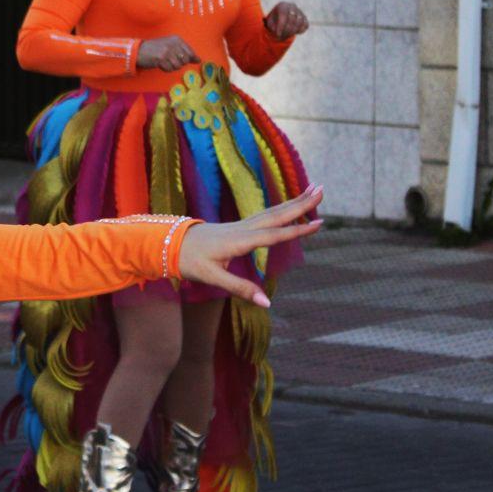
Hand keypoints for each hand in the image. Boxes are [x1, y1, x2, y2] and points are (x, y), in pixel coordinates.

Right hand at [136, 34, 198, 70]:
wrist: (139, 50)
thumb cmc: (156, 49)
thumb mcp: (171, 46)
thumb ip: (185, 52)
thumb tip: (199, 60)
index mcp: (177, 39)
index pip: (190, 52)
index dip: (191, 58)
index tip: (192, 61)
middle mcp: (173, 44)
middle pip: (185, 60)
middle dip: (179, 63)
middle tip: (170, 61)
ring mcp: (167, 51)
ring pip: (178, 66)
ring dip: (172, 67)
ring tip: (165, 62)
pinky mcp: (161, 59)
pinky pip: (169, 69)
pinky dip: (166, 69)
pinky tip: (160, 64)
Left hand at [177, 185, 324, 302]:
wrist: (169, 243)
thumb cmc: (189, 261)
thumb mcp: (212, 278)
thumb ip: (241, 288)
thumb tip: (267, 303)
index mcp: (239, 240)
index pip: (274, 235)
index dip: (297, 231)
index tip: (319, 223)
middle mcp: (243, 228)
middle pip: (278, 214)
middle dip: (302, 203)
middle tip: (323, 188)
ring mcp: (241, 225)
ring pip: (273, 211)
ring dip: (294, 201)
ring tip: (314, 190)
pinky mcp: (239, 227)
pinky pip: (265, 215)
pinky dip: (282, 209)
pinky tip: (290, 206)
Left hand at [264, 2, 307, 38]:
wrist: (280, 18)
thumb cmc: (274, 21)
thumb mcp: (270, 24)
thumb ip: (273, 28)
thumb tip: (279, 33)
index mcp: (282, 5)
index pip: (283, 14)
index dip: (281, 26)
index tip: (278, 34)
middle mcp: (292, 6)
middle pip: (292, 19)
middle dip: (287, 30)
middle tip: (281, 36)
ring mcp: (300, 11)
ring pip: (300, 22)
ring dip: (293, 31)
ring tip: (286, 35)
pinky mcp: (305, 18)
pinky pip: (305, 25)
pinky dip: (300, 31)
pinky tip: (294, 32)